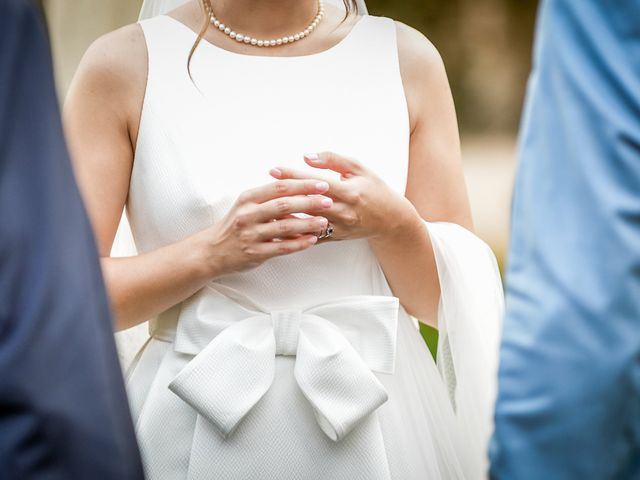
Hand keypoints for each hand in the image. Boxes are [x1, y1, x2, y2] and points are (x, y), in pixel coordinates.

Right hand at [203, 178, 333, 274]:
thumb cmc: (235, 225)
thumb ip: (269, 198)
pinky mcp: (255, 253)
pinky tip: (312, 240)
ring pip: (284, 227)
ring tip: (324, 221)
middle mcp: (248, 214)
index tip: (321, 184)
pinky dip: (299, 243)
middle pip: (284, 205)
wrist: (212, 251)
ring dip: (307, 223)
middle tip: (328, 201)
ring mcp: (251, 235)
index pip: (279, 187)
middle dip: (309, 202)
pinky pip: (282, 247)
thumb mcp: (247, 206)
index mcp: (248, 198)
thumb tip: (299, 190)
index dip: (302, 184)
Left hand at [269, 152, 418, 242]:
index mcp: (350, 192)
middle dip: (285, 195)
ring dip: (287, 216)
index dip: (294, 176)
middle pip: (309, 203)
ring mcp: (340, 227)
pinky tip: (279, 226)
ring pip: (308, 222)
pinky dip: (296, 232)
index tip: (274, 170)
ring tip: (266, 208)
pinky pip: (312, 236)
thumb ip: (333, 160)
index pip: (316, 183)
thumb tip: (307, 157)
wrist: (391, 219)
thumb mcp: (359, 168)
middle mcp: (344, 211)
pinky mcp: (337, 237)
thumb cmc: (374, 189)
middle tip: (264, 188)